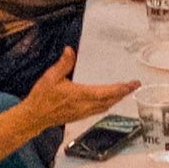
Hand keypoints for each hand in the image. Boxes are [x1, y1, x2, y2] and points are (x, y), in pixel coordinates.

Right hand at [23, 54, 139, 130]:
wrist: (34, 117)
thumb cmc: (42, 97)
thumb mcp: (50, 77)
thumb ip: (63, 64)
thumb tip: (70, 50)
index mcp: (81, 95)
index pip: (107, 92)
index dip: (122, 88)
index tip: (134, 84)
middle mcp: (85, 106)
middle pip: (110, 100)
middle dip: (123, 93)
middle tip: (134, 86)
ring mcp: (83, 113)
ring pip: (106, 106)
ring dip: (116, 99)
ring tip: (124, 91)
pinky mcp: (79, 116)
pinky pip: (99, 110)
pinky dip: (107, 103)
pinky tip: (107, 100)